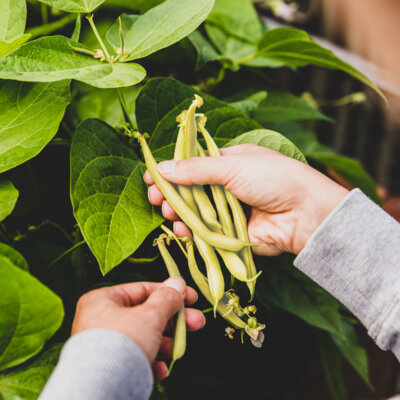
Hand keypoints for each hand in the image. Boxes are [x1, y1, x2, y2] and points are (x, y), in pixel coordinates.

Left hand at [71, 278, 204, 380]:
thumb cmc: (122, 344)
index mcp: (103, 300)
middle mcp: (100, 320)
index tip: (192, 298)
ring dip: (166, 344)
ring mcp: (104, 345)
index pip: (143, 289)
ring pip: (143, 338)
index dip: (170, 292)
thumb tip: (178, 282)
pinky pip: (134, 360)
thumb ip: (167, 298)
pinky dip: (150, 362)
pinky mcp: (108, 368)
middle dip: (174, 320)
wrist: (100, 391)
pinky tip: (160, 369)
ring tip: (181, 349)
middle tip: (198, 322)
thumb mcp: (151, 315)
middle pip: (146, 314)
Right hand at [144, 144, 348, 254]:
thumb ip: (196, 170)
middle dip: (170, 194)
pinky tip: (181, 230)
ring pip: (195, 212)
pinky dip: (191, 232)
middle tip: (154, 198)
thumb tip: (162, 167)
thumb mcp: (233, 167)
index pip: (192, 165)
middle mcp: (227, 186)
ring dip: (178, 213)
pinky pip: (205, 232)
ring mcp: (228, 210)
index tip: (151, 176)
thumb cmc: (274, 179)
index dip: (172, 171)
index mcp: (229, 163)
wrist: (305, 214)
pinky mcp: (231, 232)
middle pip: (190, 190)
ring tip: (168, 213)